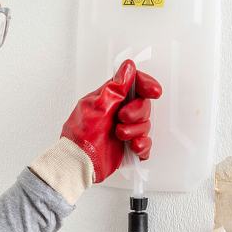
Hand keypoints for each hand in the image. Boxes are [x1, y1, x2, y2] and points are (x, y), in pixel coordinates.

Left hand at [60, 59, 162, 182]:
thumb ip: (115, 87)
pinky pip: (145, 144)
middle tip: (123, 118)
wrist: (78, 163)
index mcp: (109, 98)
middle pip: (142, 105)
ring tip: (120, 135)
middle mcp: (117, 112)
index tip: (153, 91)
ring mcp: (124, 129)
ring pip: (145, 124)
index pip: (133, 84)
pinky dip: (143, 145)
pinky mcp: (128, 147)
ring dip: (136, 130)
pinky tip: (134, 146)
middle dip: (137, 112)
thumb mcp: (97, 107)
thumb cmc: (80, 136)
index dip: (145, 85)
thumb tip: (127, 67)